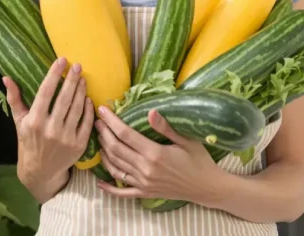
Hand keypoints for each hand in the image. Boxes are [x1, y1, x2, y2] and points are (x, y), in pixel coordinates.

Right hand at [4, 57, 94, 202]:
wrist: (41, 172)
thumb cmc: (28, 142)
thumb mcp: (19, 121)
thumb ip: (14, 98)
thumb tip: (6, 77)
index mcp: (34, 121)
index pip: (45, 93)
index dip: (54, 75)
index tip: (61, 60)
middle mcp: (50, 129)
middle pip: (64, 99)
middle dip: (71, 80)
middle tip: (77, 65)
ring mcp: (66, 138)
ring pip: (76, 109)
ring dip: (81, 91)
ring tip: (82, 78)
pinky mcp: (79, 145)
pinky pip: (86, 122)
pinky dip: (87, 109)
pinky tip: (87, 98)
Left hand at [94, 106, 223, 205]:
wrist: (206, 187)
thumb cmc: (199, 160)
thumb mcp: (186, 140)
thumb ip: (166, 127)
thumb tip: (150, 111)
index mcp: (154, 153)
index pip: (126, 134)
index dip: (112, 121)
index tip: (103, 110)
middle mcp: (145, 169)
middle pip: (116, 149)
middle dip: (104, 134)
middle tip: (97, 121)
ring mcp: (143, 183)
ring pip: (115, 167)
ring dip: (104, 153)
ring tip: (99, 140)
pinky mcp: (145, 193)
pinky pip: (123, 192)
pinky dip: (109, 188)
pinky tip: (100, 183)